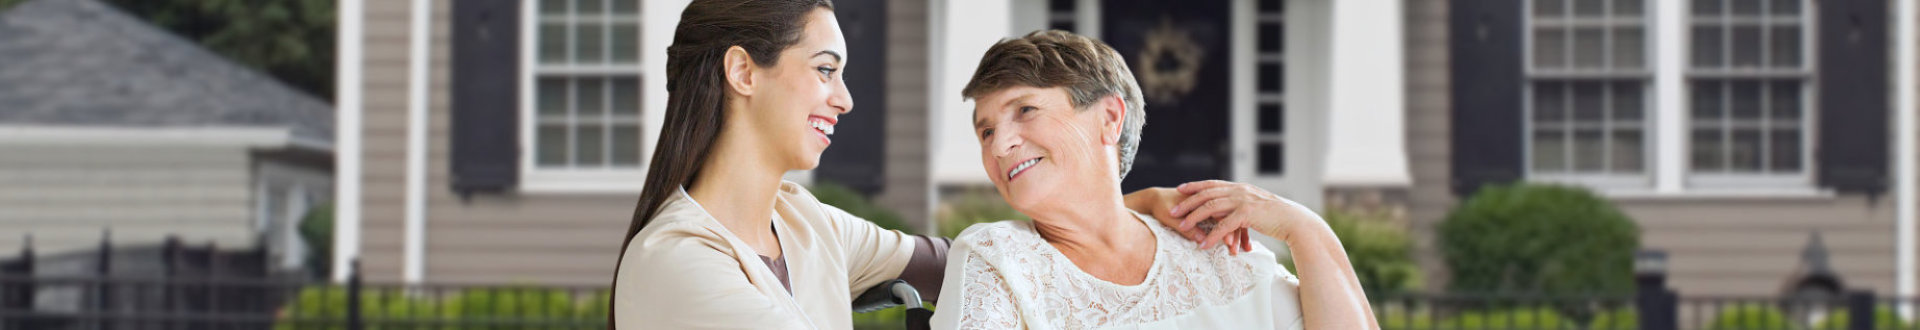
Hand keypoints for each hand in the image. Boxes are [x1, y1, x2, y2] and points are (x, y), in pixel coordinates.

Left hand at [1165, 180, 1319, 253]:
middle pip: (1207, 194)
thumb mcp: (1256, 207)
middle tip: (1172, 210)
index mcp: (1240, 188)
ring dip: (1194, 218)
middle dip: (1188, 202)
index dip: (1196, 186)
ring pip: (1211, 207)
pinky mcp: (1248, 214)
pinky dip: (1212, 235)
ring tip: (1181, 227)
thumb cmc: (1276, 217)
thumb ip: (1242, 206)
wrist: (1294, 221)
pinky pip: (1224, 226)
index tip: (1181, 188)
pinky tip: (1203, 244)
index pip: (1213, 184)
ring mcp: (1243, 201)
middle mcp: (1240, 191)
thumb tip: (1232, 212)